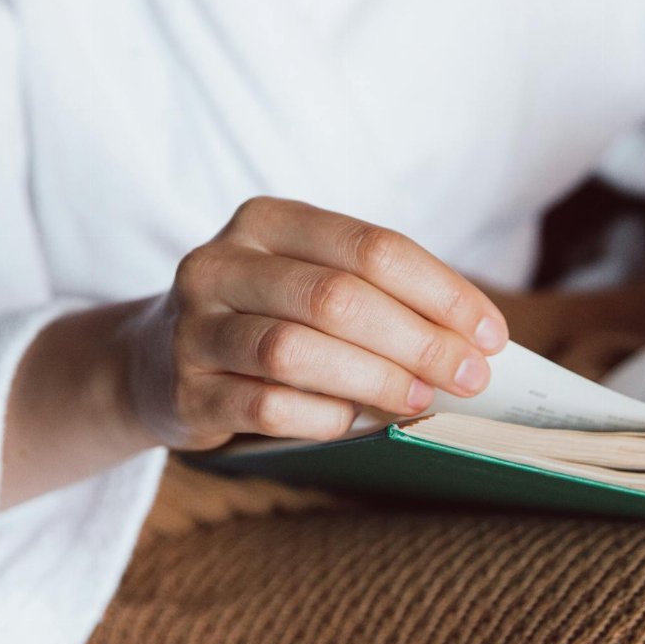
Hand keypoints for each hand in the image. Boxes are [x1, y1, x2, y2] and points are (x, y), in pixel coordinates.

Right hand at [126, 197, 508, 449]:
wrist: (154, 362)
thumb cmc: (263, 317)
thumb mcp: (309, 283)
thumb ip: (378, 299)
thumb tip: (471, 343)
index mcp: (267, 221)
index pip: (372, 247)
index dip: (441, 291)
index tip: (490, 334)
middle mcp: (222, 262)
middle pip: (337, 297)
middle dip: (418, 341)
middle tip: (468, 377)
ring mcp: (195, 325)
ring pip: (295, 350)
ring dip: (373, 379)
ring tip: (419, 400)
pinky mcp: (184, 388)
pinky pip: (265, 405)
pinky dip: (322, 417)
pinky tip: (354, 422)